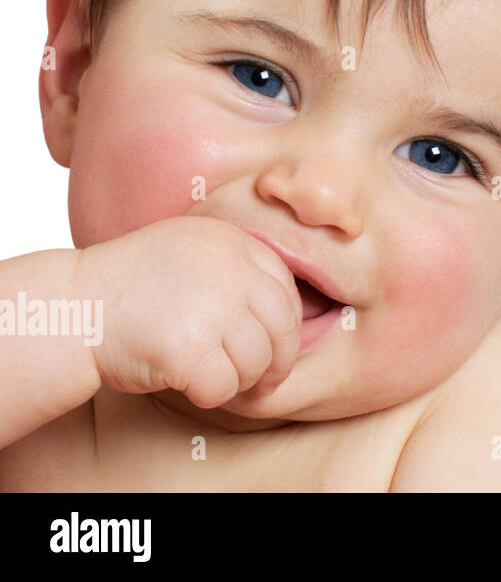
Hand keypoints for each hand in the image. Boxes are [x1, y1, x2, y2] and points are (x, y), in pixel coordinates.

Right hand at [72, 216, 302, 407]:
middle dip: (277, 361)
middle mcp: (229, 268)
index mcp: (233, 242)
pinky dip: (211, 395)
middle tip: (265, 381)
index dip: (285, 325)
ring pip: (257, 362)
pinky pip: (224, 386)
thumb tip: (291, 315)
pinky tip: (189, 384)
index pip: (285, 289)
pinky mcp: (188, 348)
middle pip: (283, 327)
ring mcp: (211, 307)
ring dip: (240, 381)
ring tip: (214, 377)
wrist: (73, 306)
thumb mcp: (192, 249)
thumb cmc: (132, 286)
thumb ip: (238, 269)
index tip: (274, 346)